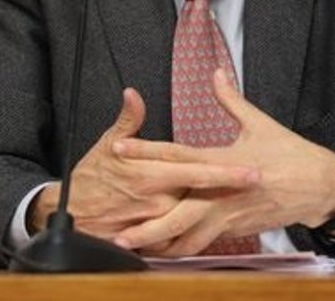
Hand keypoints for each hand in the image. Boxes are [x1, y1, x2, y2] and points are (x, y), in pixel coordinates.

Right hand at [28, 87, 259, 241]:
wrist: (70, 214)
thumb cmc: (91, 178)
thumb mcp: (107, 143)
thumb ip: (128, 120)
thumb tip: (133, 94)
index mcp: (151, 174)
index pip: (197, 172)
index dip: (228, 172)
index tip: (254, 170)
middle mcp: (156, 200)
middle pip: (205, 198)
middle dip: (234, 193)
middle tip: (265, 186)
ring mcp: (155, 222)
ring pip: (196, 220)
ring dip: (222, 214)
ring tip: (251, 207)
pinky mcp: (151, 238)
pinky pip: (180, 240)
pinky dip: (199, 234)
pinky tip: (219, 227)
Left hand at [110, 70, 334, 255]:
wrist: (321, 188)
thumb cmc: (291, 155)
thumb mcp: (260, 123)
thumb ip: (231, 100)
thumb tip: (217, 74)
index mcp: (224, 162)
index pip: (176, 156)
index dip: (145, 153)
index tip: (118, 149)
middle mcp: (223, 193)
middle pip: (176, 212)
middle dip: (146, 224)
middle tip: (118, 231)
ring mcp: (229, 216)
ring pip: (189, 237)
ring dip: (160, 244)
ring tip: (134, 249)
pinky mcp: (236, 230)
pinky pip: (204, 243)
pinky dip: (181, 249)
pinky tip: (163, 252)